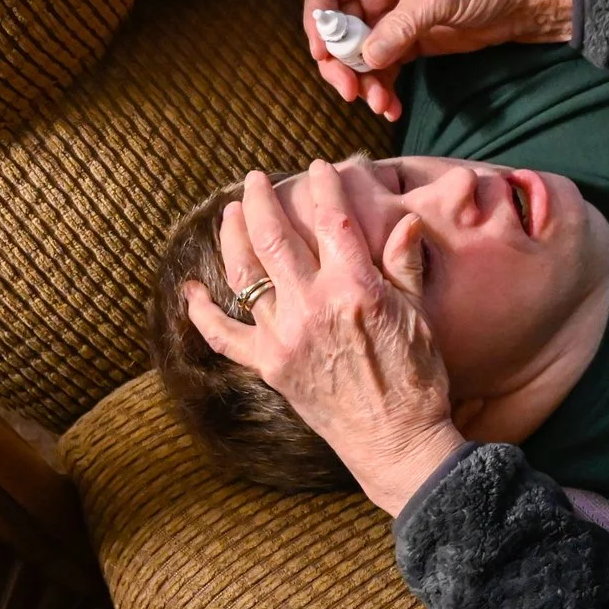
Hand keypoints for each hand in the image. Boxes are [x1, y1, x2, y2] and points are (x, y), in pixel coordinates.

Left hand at [183, 168, 465, 514]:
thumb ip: (405, 266)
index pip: (332, 220)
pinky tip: (190, 290)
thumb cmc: (418, 378)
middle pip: (273, 238)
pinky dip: (202, 313)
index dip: (323, 187)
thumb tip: (406, 222)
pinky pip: (224, 336)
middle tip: (255, 178)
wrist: (397, 441)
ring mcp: (285, 337)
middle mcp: (312, 307)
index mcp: (355, 289)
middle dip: (260, 200)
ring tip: (230, 212)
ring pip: (244, 275)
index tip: (319, 167)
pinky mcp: (270, 365)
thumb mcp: (419, 316)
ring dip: (232, 237)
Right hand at [302, 0, 571, 121]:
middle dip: (338, 62)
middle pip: (336, 27)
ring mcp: (390, 17)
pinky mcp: (406, 42)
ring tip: (379, 104)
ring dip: (362, 82)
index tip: (323, 53)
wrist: (524, 0)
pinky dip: (382, 88)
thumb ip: (401, 26)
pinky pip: (381, 68)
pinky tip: (391, 107)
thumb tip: (366, 57)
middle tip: (350, 91)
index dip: (317, 19)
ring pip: (356, 53)